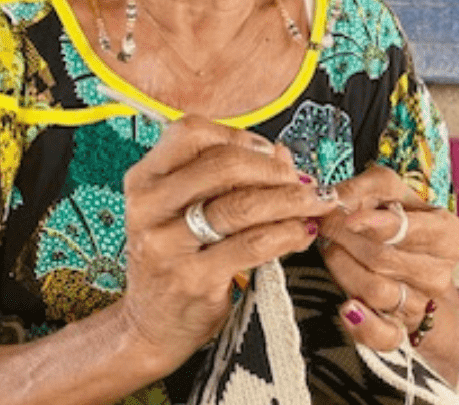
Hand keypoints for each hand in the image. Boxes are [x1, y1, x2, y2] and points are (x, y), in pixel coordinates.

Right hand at [119, 116, 336, 371]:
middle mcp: (148, 207)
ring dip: (290, 201)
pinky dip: (287, 234)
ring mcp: (167, 244)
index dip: (238, 137)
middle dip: (274, 170)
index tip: (271, 153)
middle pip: (223, 165)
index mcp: (143, 179)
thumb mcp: (185, 210)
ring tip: (315, 204)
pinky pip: (253, 245)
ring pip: (242, 205)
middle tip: (304, 181)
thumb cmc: (175, 259)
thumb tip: (283, 153)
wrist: (151, 325)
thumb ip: (230, 177)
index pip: (191, 133)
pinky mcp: (193, 278)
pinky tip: (302, 233)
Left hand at [318, 165, 458, 351]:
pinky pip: (383, 334)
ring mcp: (422, 304)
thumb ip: (362, 188)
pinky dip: (363, 323)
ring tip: (330, 250)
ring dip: (342, 268)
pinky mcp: (400, 332)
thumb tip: (333, 197)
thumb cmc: (397, 225)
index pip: (410, 229)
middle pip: (384, 258)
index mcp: (446, 234)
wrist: (413, 275)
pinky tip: (348, 307)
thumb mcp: (387, 195)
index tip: (347, 217)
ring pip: (376, 290)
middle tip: (325, 225)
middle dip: (346, 239)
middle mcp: (439, 272)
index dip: (376, 223)